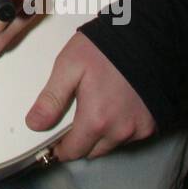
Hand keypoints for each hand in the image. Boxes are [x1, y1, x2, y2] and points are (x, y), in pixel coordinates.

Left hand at [25, 32, 156, 160]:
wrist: (146, 37)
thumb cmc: (106, 48)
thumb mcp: (69, 66)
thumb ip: (51, 98)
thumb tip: (34, 124)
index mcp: (96, 119)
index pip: (73, 151)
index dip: (60, 148)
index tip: (54, 141)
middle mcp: (120, 131)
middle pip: (92, 151)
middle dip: (80, 140)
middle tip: (75, 117)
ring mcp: (139, 129)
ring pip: (112, 144)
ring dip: (102, 134)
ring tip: (97, 107)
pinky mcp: (152, 123)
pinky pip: (131, 136)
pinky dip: (121, 127)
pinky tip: (116, 106)